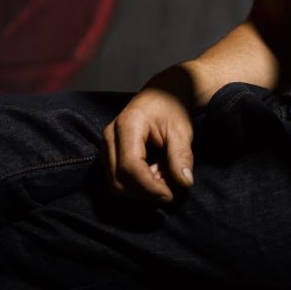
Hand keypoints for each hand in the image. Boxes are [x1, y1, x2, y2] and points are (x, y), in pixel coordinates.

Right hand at [101, 67, 195, 202]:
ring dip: (140, 191)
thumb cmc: (171, 109)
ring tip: (163, 179)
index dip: (150, 187)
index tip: (170, 195)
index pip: (131, 166)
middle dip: (145, 193)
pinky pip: (116, 179)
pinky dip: (135, 186)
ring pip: (115, 184)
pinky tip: (154, 176)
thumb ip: (182, 156)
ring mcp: (106, 146)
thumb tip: (185, 183)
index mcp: (128, 125)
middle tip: (170, 189)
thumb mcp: (182, 130)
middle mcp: (110, 136)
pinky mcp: (108, 154)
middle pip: (119, 180)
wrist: (162, 95)